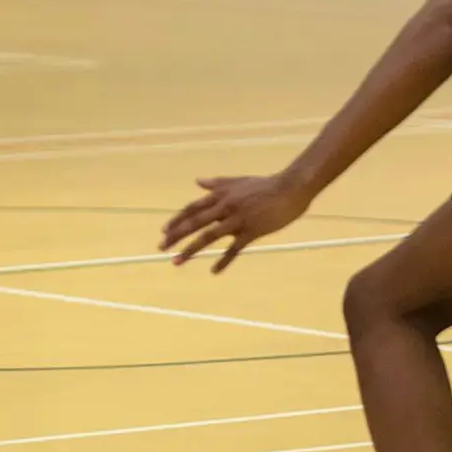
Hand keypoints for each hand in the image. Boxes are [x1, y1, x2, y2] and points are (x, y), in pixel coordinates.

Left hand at [159, 172, 313, 272]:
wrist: (290, 188)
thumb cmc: (265, 184)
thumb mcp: (237, 181)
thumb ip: (217, 183)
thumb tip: (198, 181)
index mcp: (221, 195)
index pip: (192, 208)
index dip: (177, 220)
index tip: (164, 231)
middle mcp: (225, 207)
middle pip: (194, 223)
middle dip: (176, 236)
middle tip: (161, 247)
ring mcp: (237, 219)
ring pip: (208, 236)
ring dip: (190, 250)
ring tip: (176, 262)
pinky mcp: (251, 230)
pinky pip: (234, 248)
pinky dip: (223, 260)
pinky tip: (214, 271)